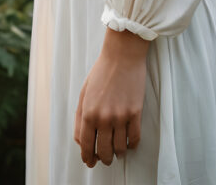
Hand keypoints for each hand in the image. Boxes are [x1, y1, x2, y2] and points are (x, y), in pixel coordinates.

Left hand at [73, 28, 148, 167]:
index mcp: (88, 112)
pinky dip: (132, 145)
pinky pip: (134, 138)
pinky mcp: (135, 112)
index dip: (88, 157)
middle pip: (104, 151)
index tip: (90, 162)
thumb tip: (81, 140)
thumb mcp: (84, 92)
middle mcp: (103, 117)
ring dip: (118, 154)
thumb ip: (80, 117)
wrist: (122, 55)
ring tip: (118, 151)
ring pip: (120, 149)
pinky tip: (129, 142)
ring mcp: (120, 116)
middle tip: (105, 158)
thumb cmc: (102, 71)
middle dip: (104, 159)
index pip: (86, 145)